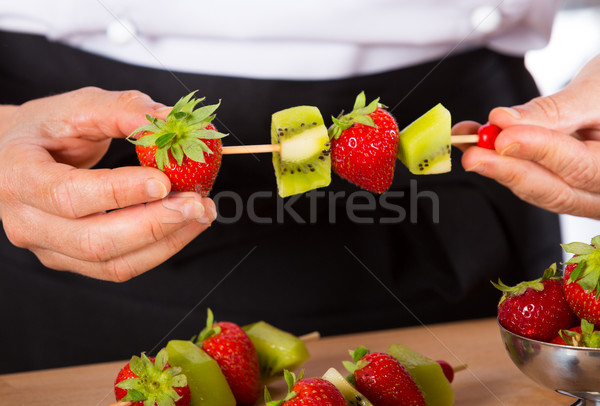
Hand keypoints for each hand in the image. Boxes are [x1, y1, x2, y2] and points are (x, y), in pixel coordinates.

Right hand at [0, 87, 216, 280]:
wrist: (16, 158)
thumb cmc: (46, 130)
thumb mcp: (77, 107)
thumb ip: (123, 109)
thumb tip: (171, 118)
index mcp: (18, 177)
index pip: (69, 196)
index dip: (120, 192)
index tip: (164, 181)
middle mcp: (26, 223)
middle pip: (95, 240)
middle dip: (156, 224)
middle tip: (198, 203)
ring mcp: (49, 249)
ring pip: (113, 263)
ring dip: (167, 241)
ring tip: (202, 214)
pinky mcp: (72, 261)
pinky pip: (120, 267)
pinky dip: (160, 249)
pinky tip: (185, 226)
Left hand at [457, 55, 599, 218]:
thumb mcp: (594, 92)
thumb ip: (554, 111)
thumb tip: (505, 121)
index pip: (580, 168)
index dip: (538, 152)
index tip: (504, 138)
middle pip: (554, 191)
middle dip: (507, 171)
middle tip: (472, 155)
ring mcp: (584, 194)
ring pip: (537, 190)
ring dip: (497, 166)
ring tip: (468, 143)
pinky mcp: (561, 185)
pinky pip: (530, 180)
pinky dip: (501, 162)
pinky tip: (476, 144)